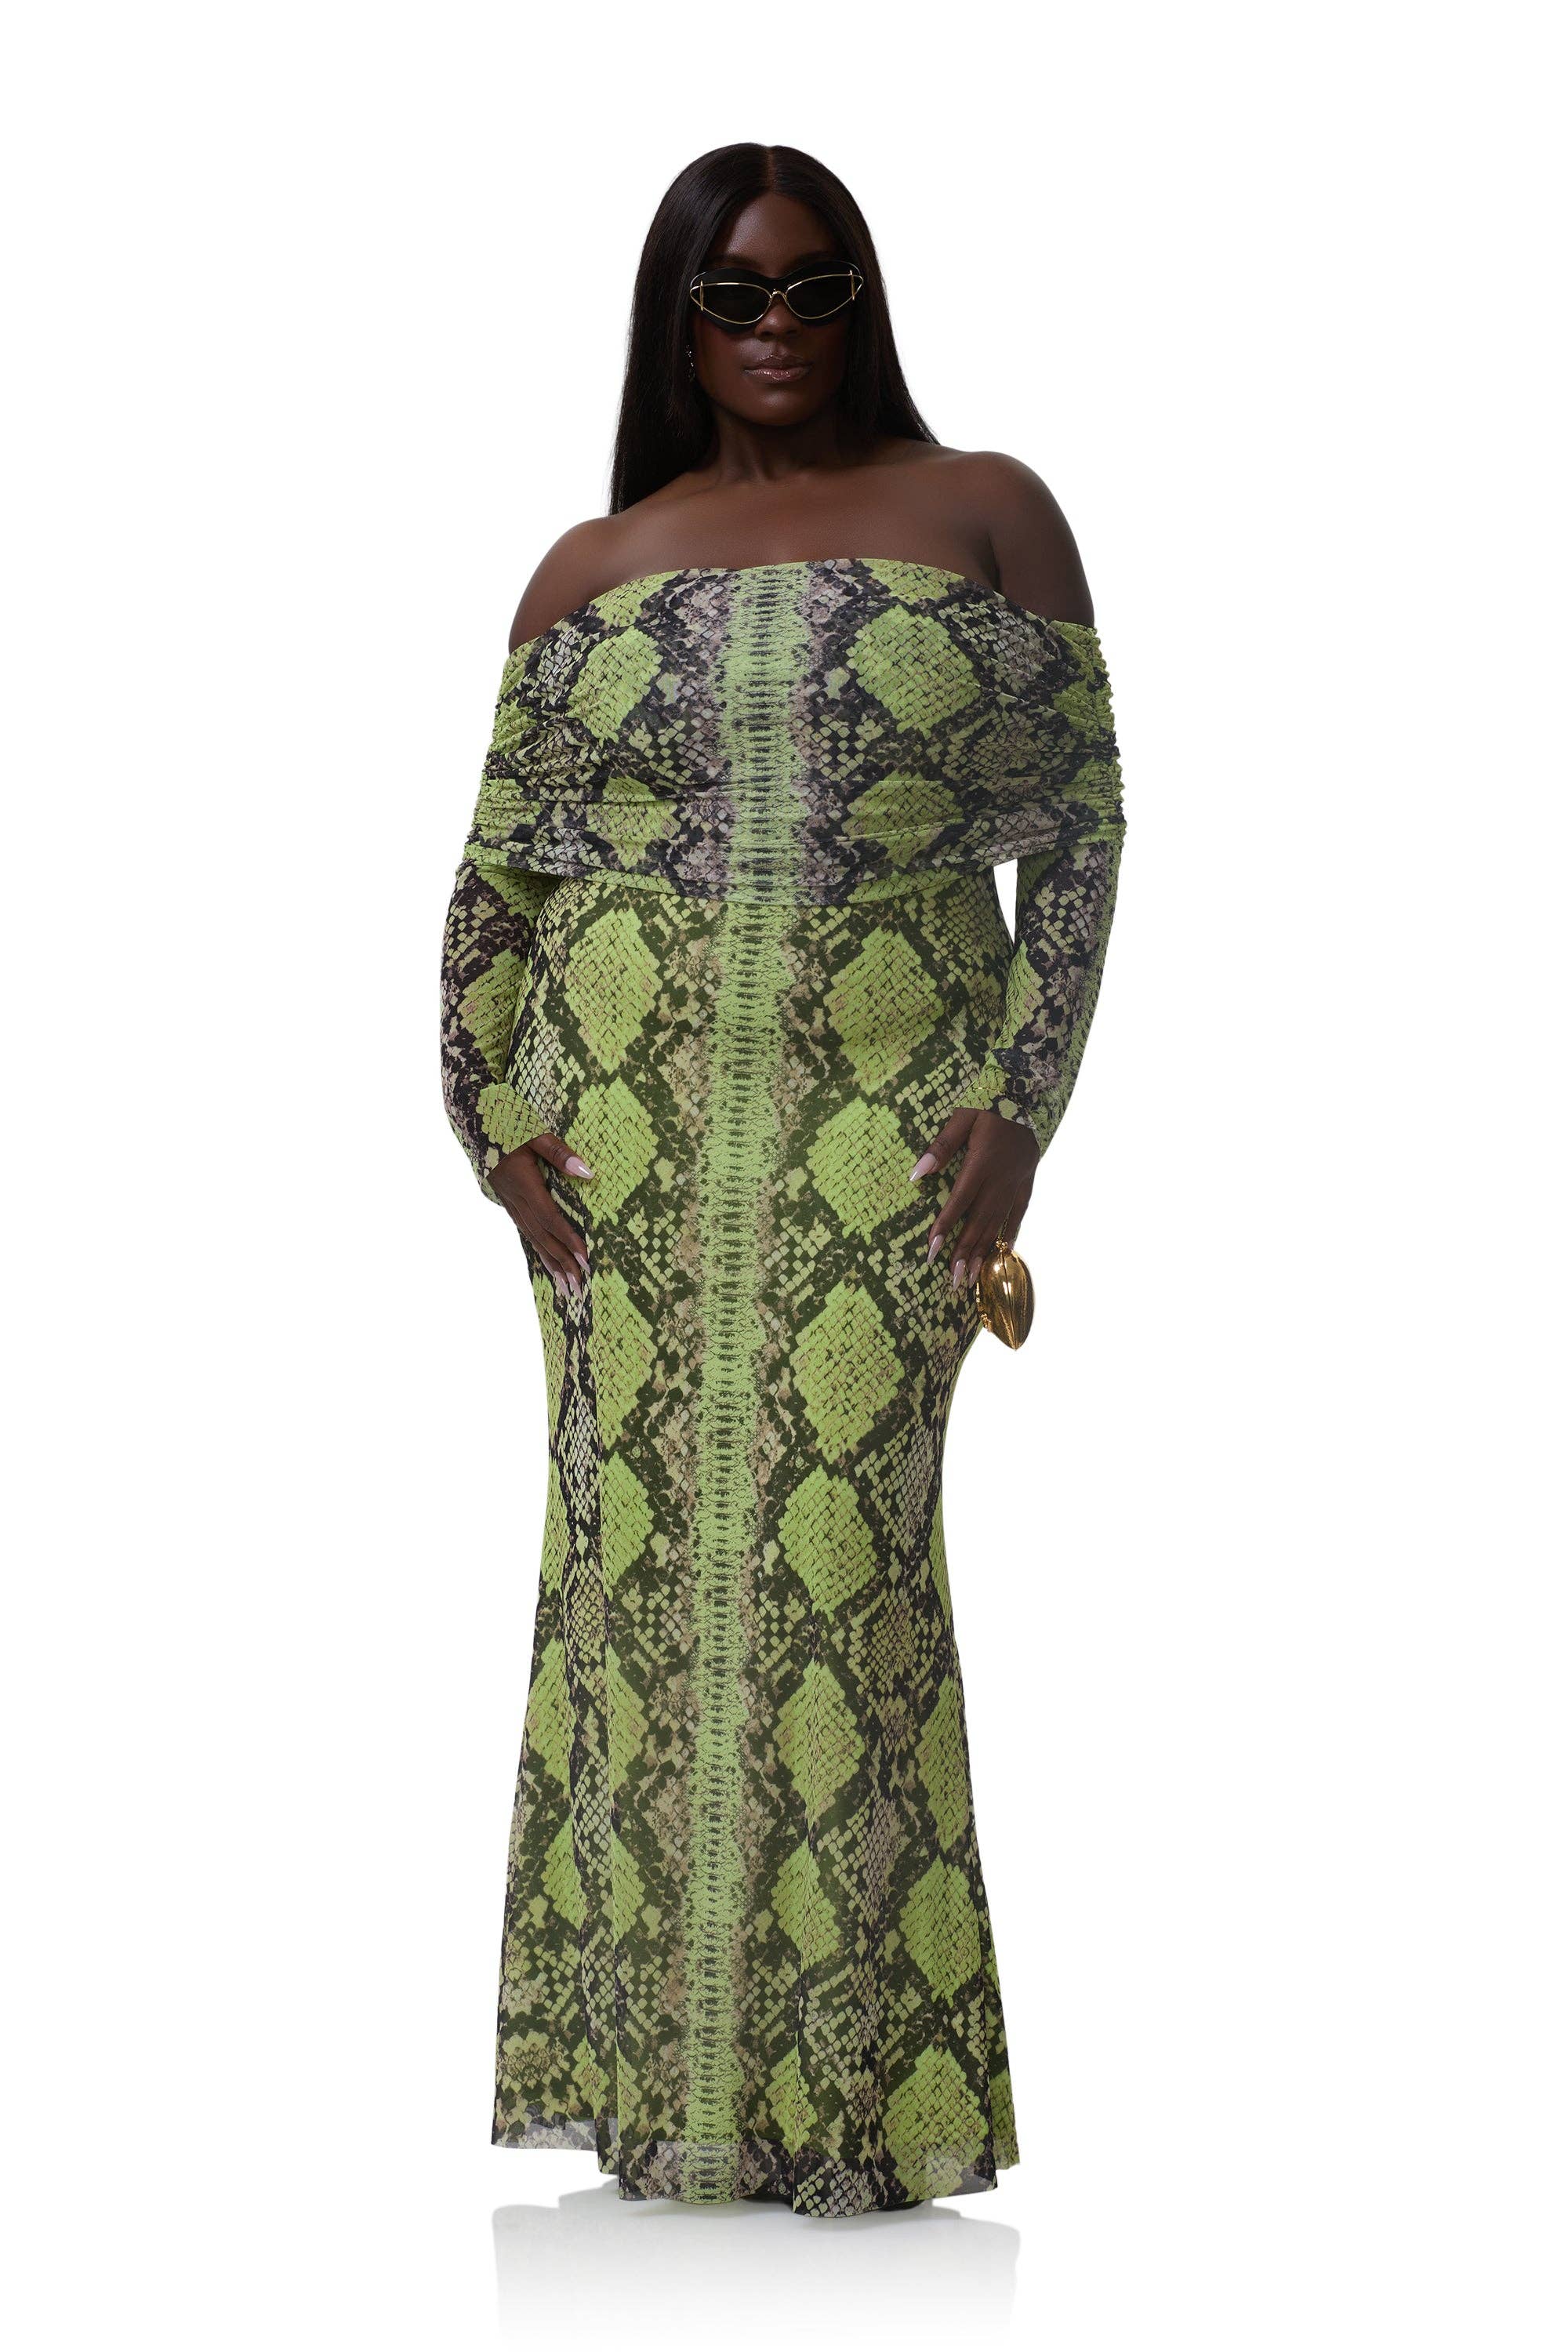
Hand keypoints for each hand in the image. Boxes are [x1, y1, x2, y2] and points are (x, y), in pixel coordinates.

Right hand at [492, 1134, 594, 1298]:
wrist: (474, 1124)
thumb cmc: (508, 1125)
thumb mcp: (535, 1134)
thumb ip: (559, 1153)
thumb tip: (586, 1171)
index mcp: (524, 1183)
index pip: (550, 1218)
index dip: (567, 1239)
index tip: (585, 1257)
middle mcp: (515, 1199)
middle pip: (542, 1236)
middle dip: (562, 1261)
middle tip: (579, 1285)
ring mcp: (510, 1202)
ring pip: (532, 1238)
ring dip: (550, 1262)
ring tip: (566, 1286)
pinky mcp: (508, 1202)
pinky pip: (525, 1231)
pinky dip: (539, 1249)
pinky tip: (548, 1262)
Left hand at [912, 1107, 1037, 1292]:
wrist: (1027, 1098)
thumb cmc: (988, 1106)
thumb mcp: (961, 1118)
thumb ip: (940, 1147)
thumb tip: (916, 1173)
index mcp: (981, 1163)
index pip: (959, 1202)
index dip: (946, 1227)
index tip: (932, 1250)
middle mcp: (999, 1179)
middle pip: (979, 1221)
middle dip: (965, 1252)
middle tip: (954, 1279)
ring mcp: (1016, 1184)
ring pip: (998, 1223)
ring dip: (984, 1251)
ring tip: (972, 1277)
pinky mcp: (1027, 1183)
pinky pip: (1018, 1214)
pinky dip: (1010, 1234)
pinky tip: (1002, 1253)